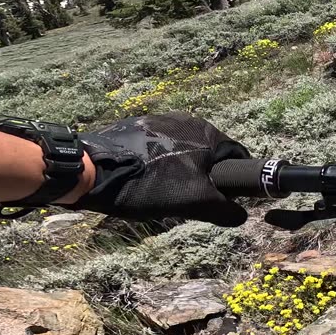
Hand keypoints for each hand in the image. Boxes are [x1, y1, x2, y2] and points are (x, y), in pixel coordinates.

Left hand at [69, 112, 249, 226]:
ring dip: (181, 169)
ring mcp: (159, 120)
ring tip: (165, 192)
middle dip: (205, 176)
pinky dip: (159, 163)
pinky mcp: (136, 126)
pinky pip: (158, 147)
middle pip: (208, 153)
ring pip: (183, 150)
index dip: (235, 180)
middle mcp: (187, 119)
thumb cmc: (151, 184)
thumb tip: (242, 215)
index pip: (237, 156)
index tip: (224, 199)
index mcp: (207, 131)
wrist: (93, 171)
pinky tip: (145, 180)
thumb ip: (224, 208)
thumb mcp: (193, 202)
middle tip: (192, 200)